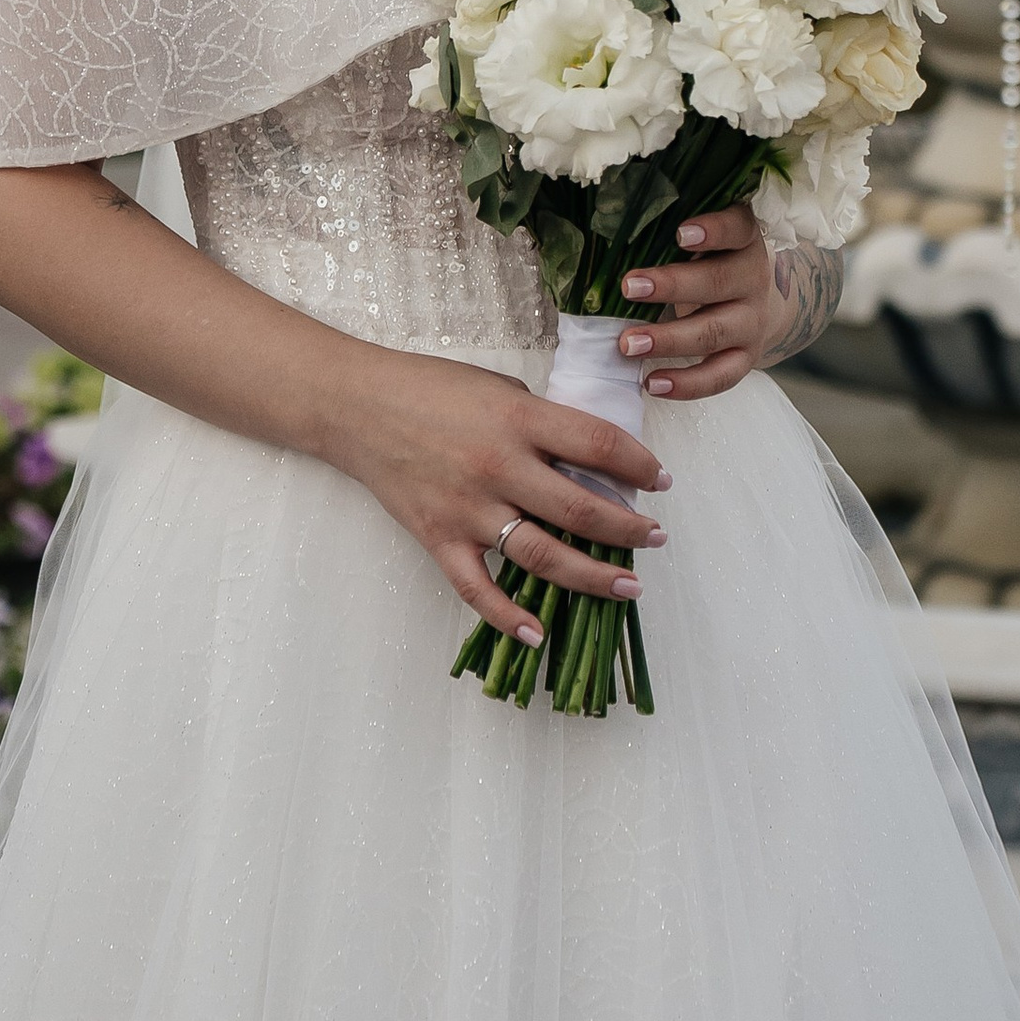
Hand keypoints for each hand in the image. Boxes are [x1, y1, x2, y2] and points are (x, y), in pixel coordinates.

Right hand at [319, 343, 665, 650]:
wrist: (357, 406)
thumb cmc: (429, 387)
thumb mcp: (497, 386)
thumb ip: (540, 420)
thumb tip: (586, 455)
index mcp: (518, 418)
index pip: (597, 444)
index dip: (639, 465)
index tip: (662, 480)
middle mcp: (499, 466)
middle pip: (582, 508)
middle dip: (630, 528)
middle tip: (656, 538)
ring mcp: (469, 509)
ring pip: (545, 555)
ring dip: (594, 575)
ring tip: (629, 584)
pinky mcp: (440, 539)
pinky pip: (479, 590)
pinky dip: (509, 617)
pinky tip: (539, 634)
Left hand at [614, 208, 839, 398]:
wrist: (756, 302)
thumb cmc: (707, 260)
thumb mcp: (699, 240)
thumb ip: (666, 233)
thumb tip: (599, 234)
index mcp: (744, 239)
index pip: (737, 227)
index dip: (713, 230)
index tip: (679, 233)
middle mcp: (754, 278)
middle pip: (719, 281)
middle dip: (672, 285)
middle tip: (628, 287)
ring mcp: (753, 321)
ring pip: (715, 332)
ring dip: (669, 339)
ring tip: (628, 344)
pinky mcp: (747, 358)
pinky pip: (720, 376)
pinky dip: (687, 384)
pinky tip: (652, 383)